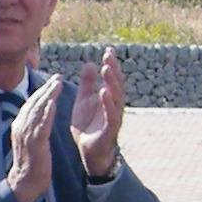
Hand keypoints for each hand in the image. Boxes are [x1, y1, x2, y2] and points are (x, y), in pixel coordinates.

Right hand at [3, 77, 60, 201]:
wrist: (24, 183)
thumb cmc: (30, 163)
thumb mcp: (29, 140)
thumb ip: (33, 126)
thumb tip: (41, 113)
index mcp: (20, 125)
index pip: (31, 104)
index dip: (42, 91)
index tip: (53, 81)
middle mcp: (21, 127)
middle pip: (34, 103)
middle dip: (46, 88)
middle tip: (58, 77)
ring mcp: (27, 135)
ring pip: (37, 111)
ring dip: (48, 96)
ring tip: (58, 84)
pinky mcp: (35, 144)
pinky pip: (41, 126)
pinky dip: (47, 114)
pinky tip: (53, 104)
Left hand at [73, 52, 125, 179]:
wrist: (88, 150)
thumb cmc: (88, 126)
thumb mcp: (84, 101)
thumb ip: (87, 84)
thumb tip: (89, 63)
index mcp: (108, 98)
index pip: (112, 78)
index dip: (111, 64)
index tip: (108, 50)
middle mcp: (114, 105)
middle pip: (117, 84)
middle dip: (113, 69)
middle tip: (108, 55)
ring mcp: (114, 116)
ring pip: (116, 97)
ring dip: (111, 82)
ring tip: (106, 68)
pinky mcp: (110, 128)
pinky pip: (111, 114)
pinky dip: (108, 102)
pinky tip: (104, 91)